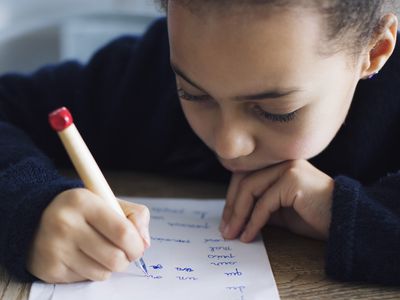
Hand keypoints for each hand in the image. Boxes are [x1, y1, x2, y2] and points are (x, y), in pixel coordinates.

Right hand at [27, 188, 149, 282]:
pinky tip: (84, 257)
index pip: (123, 231)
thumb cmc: (82, 212)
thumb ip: (135, 216)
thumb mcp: (108, 201)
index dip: (136, 244)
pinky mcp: (50, 269)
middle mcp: (65, 224)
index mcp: (83, 201)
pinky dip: (92, 271)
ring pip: (102, 273)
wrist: (37, 219)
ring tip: (102, 252)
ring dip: (109, 266)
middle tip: (124, 253)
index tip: (138, 246)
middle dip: (127, 259)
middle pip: (115, 258)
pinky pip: (86, 280)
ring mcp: (55, 248)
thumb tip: (145, 242)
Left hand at [220, 160, 333, 241]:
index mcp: (278, 164)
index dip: (232, 198)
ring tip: (233, 234)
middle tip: (225, 230)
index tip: (226, 221)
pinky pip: (264, 202)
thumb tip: (235, 216)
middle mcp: (282, 161)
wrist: (346, 221)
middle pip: (244, 180)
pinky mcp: (293, 179)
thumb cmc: (315, 217)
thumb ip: (261, 206)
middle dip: (231, 207)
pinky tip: (248, 235)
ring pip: (250, 189)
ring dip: (238, 215)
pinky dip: (253, 221)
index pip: (245, 175)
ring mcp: (288, 167)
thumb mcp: (281, 211)